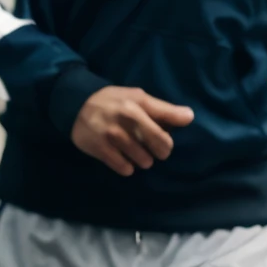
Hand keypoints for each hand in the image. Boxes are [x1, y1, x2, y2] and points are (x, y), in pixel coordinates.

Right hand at [71, 87, 193, 176]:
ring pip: (143, 162)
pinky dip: (126, 166)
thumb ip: (164, 110)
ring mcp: (112, 135)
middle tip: (149, 148)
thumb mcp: (138, 98)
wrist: (76, 104)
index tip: (162, 141)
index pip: (166, 133)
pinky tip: (120, 156)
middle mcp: (126, 119)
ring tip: (132, 149)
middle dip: (158, 152)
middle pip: (160, 150)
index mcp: (138, 105)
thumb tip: (190, 117)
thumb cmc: (114, 102)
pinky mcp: (101, 150)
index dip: (167, 142)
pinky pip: (125, 169)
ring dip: (141, 159)